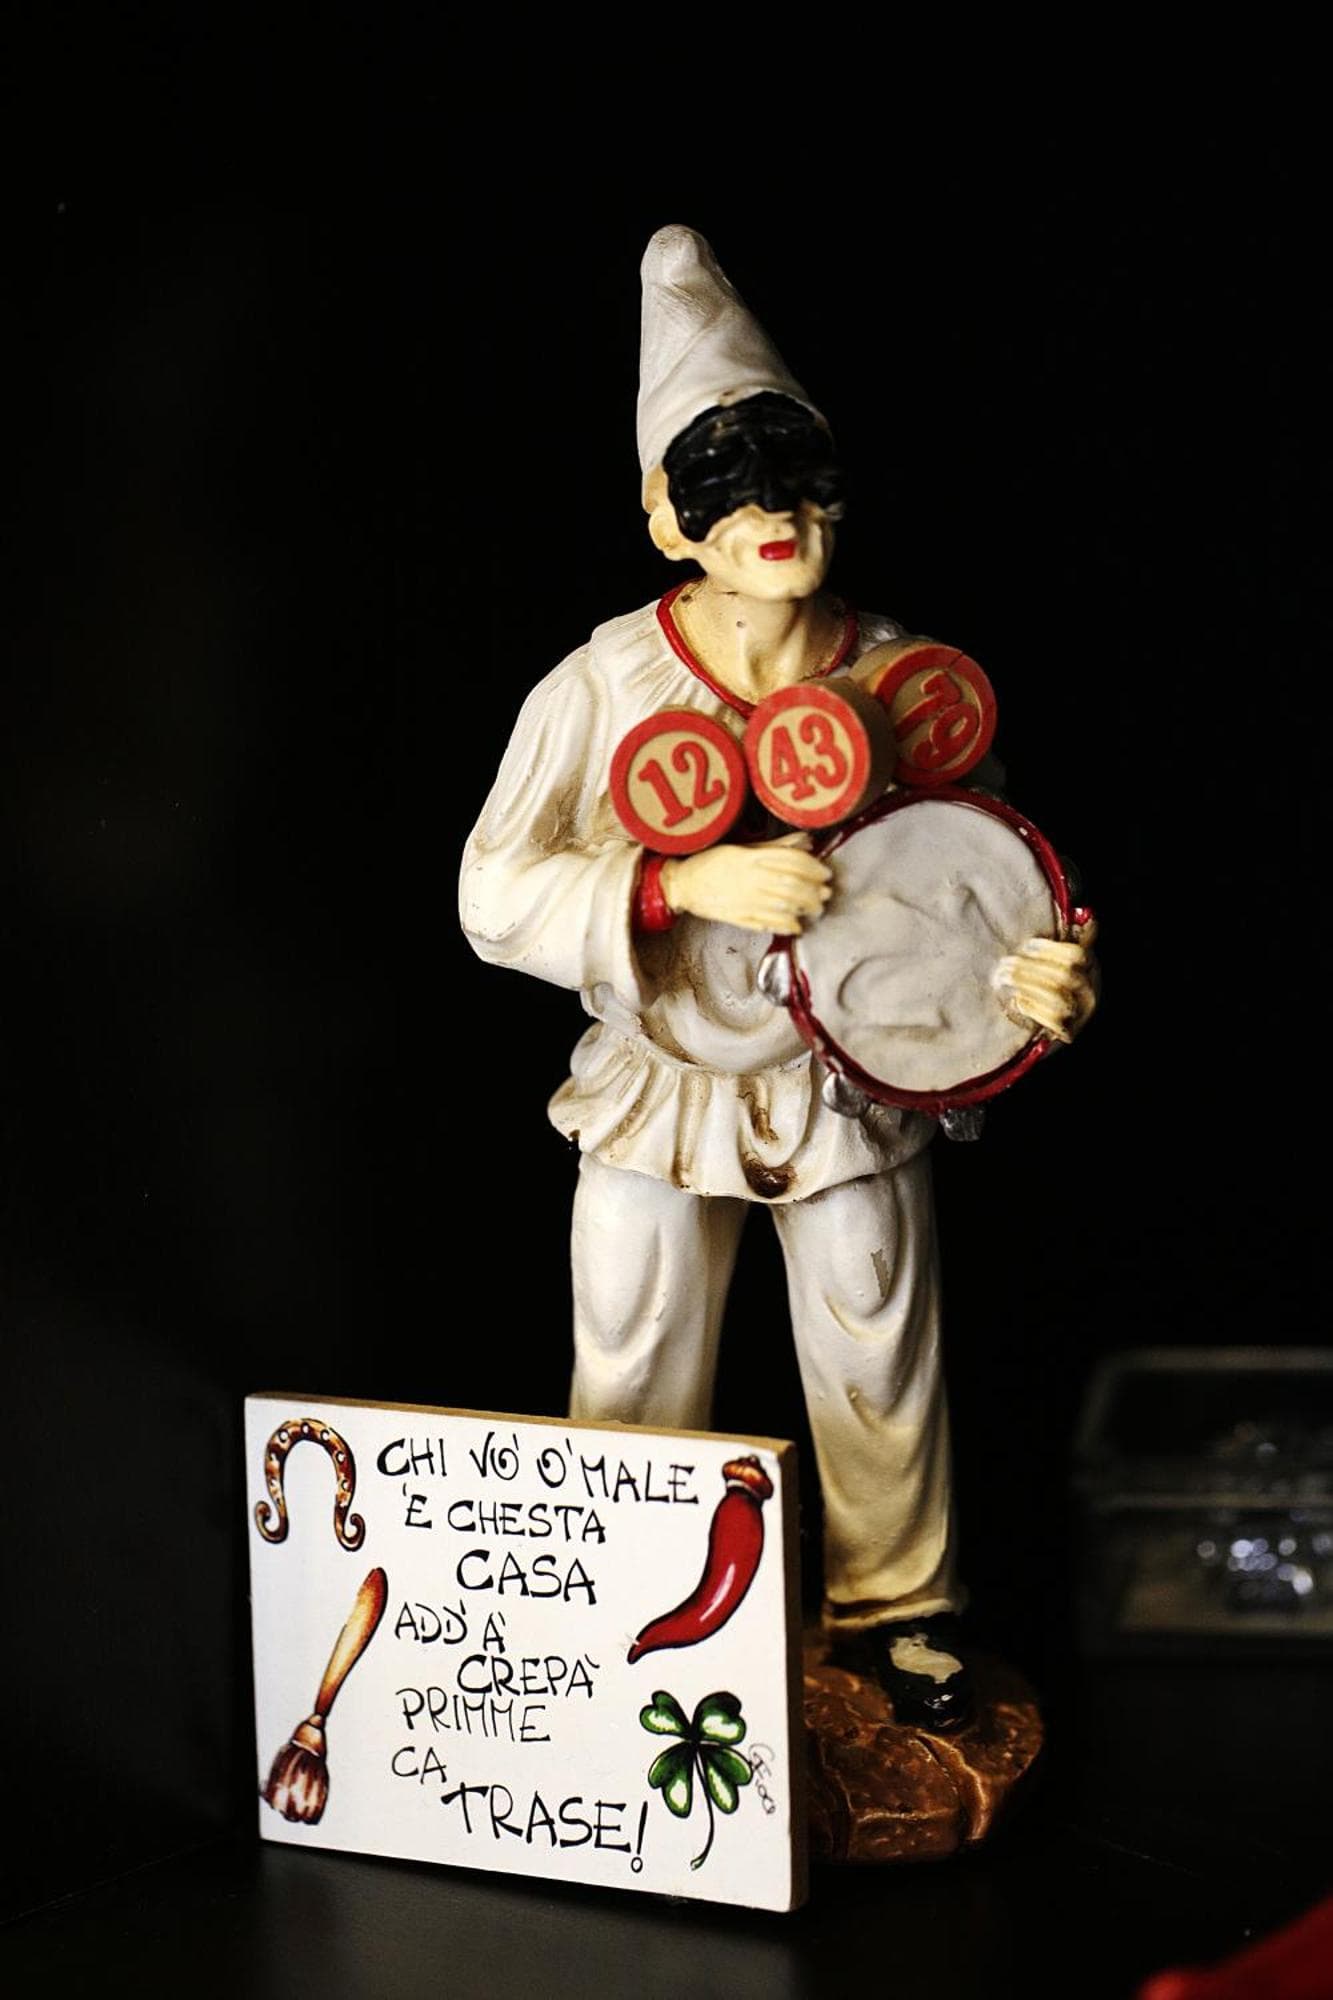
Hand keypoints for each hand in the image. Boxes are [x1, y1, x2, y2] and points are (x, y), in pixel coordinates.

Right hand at [660, 832, 831, 934]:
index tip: (825, 873)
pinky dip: (786, 926)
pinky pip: (767, 924)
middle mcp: (750, 879)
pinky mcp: (738, 918)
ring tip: (816, 909)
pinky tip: (796, 926)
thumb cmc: (714, 862)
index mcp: (751, 858)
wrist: (684, 884)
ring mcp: (744, 900)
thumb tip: (807, 842)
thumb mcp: (743, 848)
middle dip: (814, 891)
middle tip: (825, 893)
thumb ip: (776, 847)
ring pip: (784, 906)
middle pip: (792, 885)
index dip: (814, 868)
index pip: (792, 861)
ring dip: (805, 908)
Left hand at [994, 916, 1098, 1043]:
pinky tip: (1018, 1002)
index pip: (1076, 956)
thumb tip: (1089, 914)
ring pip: (1057, 999)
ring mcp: (1082, 1015)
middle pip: (1063, 977)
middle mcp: (1090, 992)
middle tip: (1005, 964)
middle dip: (1030, 968)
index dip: (1050, 949)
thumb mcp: (1063, 962)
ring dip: (1027, 987)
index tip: (1026, 945)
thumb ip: (1073, 940)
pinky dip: (1033, 1009)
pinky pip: (1053, 1021)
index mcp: (1090, 969)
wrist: (1052, 1028)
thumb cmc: (1053, 987)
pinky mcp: (1069, 1034)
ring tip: (1005, 980)